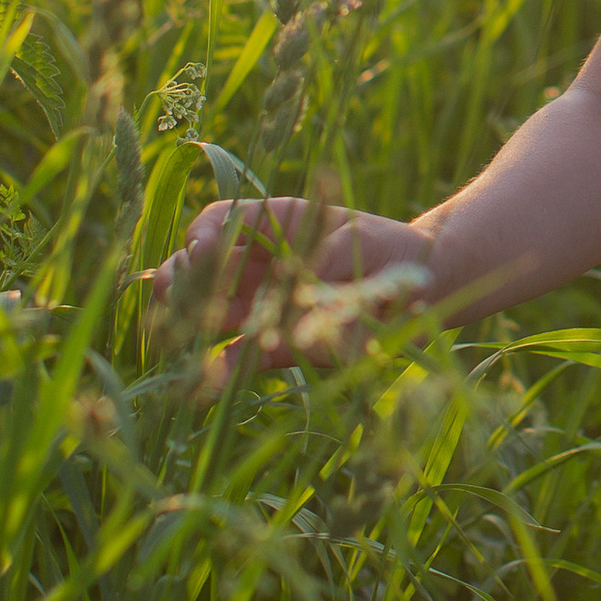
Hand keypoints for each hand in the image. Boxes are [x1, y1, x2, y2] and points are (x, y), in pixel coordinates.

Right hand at [146, 194, 437, 360]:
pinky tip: (211, 379)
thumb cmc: (386, 249)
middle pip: (196, 268)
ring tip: (187, 334)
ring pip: (205, 313)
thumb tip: (292, 294)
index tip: (204, 250)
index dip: (205, 233)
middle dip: (181, 280)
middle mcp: (256, 266)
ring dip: (190, 323)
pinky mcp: (274, 347)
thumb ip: (324, 262)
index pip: (221, 221)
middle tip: (183, 297)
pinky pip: (237, 358)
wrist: (418, 285)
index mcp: (272, 226)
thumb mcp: (359, 244)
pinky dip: (221, 369)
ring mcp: (260, 307)